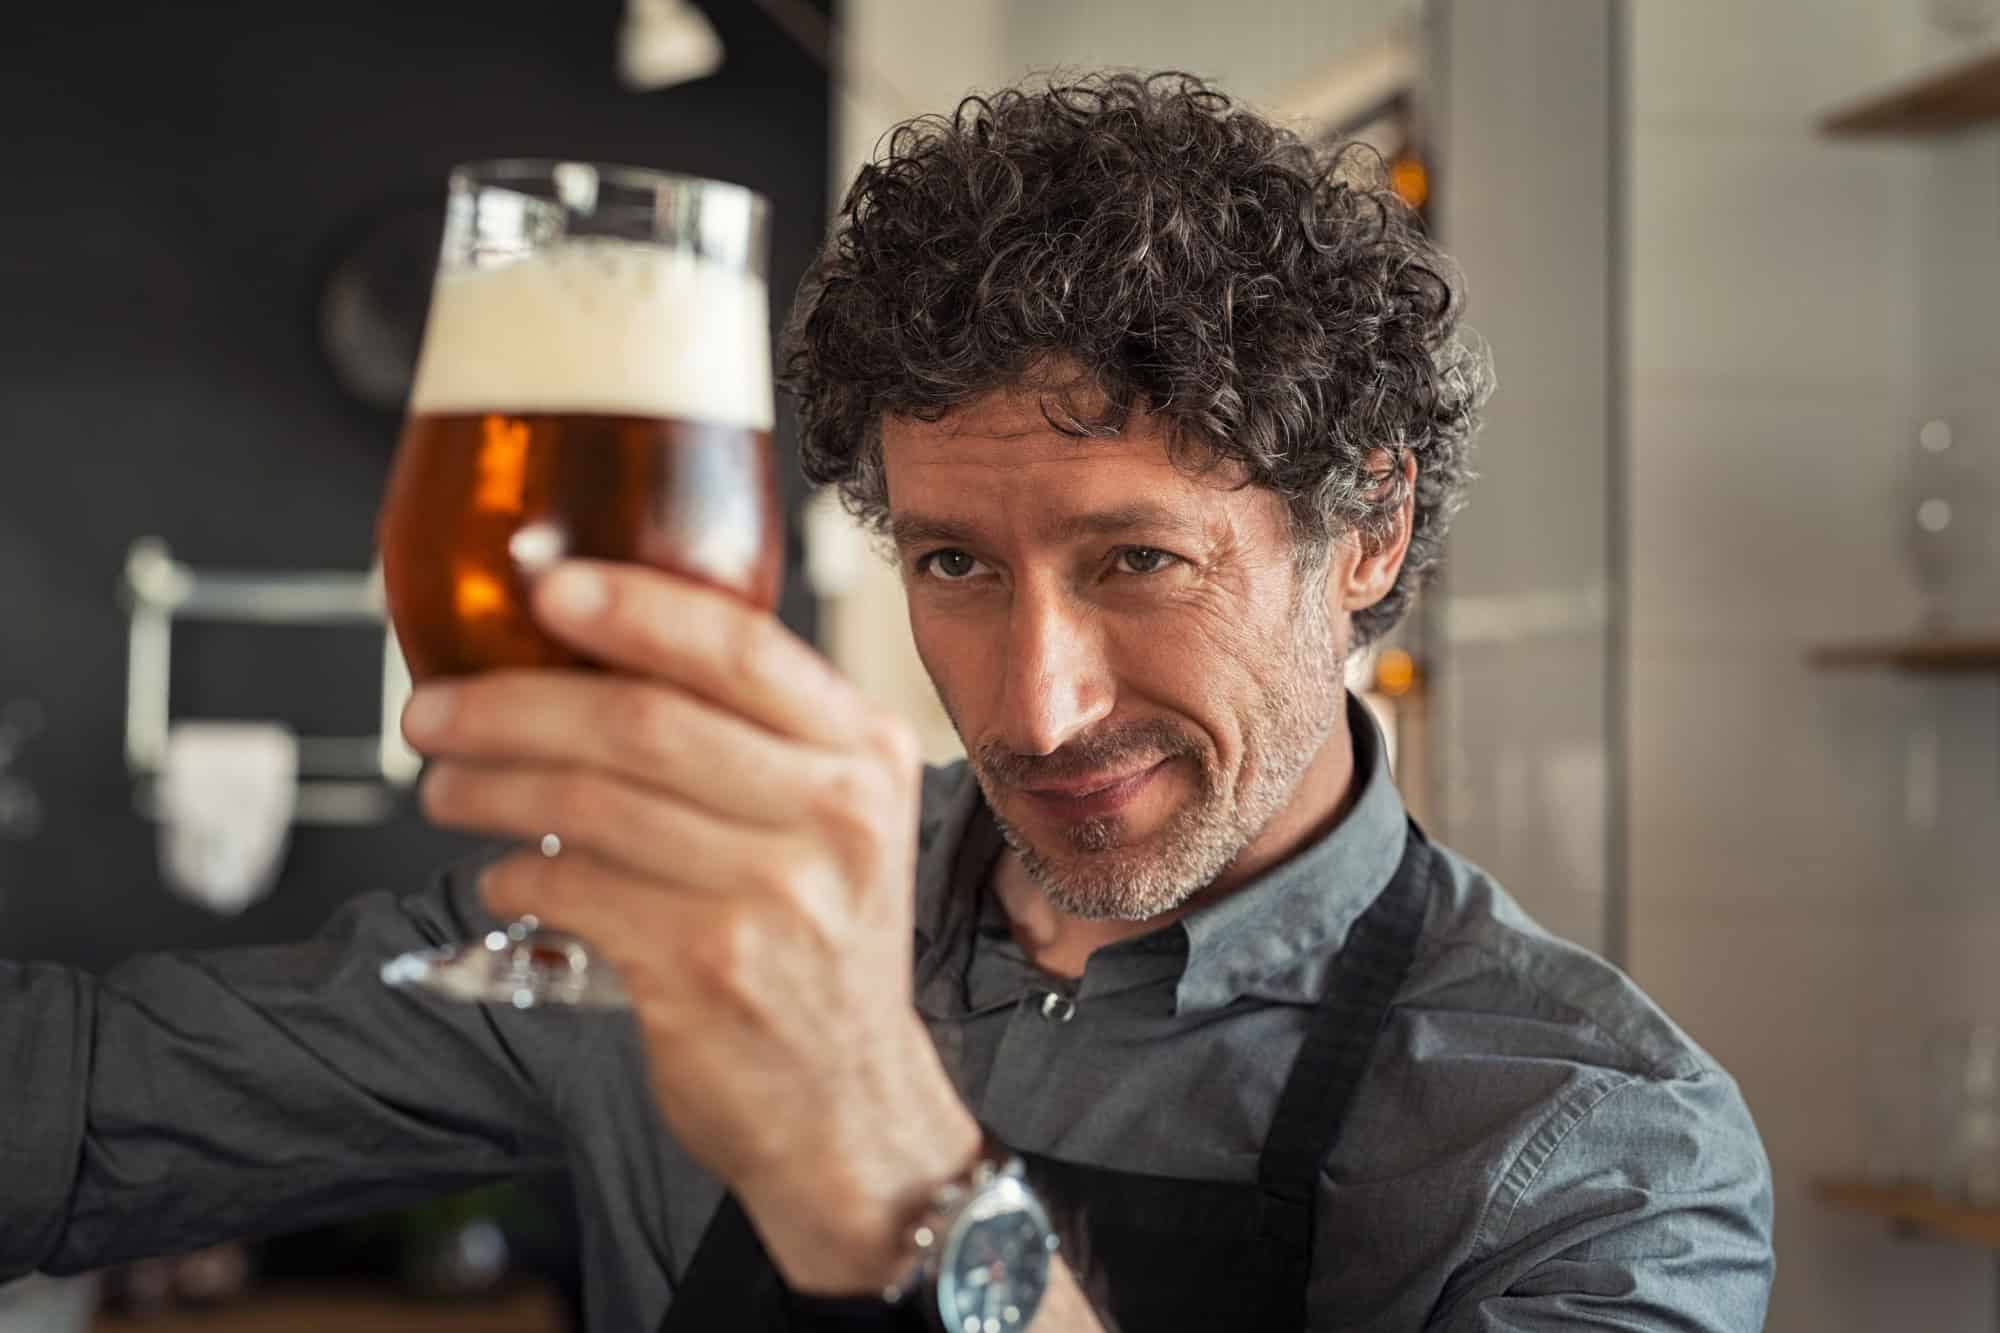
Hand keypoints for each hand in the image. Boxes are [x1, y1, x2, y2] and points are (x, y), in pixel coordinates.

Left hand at [402, 561, 980, 1292]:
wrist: (849, 1103)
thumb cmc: (818, 941)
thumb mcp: (836, 819)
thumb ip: (759, 737)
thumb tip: (600, 651)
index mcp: (864, 752)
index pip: (744, 648)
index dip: (635, 607)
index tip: (546, 585)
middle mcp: (835, 815)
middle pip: (644, 721)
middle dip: (512, 704)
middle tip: (433, 709)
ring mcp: (777, 897)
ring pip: (593, 805)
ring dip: (491, 788)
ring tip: (445, 788)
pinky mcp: (711, 972)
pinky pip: (578, 892)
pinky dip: (519, 874)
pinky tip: (504, 871)